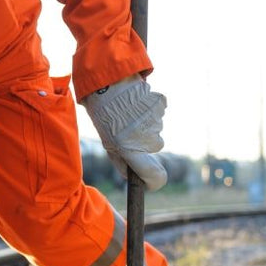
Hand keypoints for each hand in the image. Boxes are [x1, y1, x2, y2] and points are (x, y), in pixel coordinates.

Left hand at [81, 75, 167, 190]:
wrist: (106, 83)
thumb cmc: (105, 116)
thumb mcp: (108, 142)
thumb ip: (121, 162)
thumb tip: (132, 176)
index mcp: (130, 149)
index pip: (155, 176)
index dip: (155, 181)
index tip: (151, 181)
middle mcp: (146, 137)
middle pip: (155, 147)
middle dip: (145, 142)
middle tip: (128, 129)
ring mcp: (155, 120)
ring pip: (157, 129)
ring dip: (146, 124)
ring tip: (129, 114)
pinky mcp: (160, 104)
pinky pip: (160, 113)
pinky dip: (151, 110)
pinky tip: (137, 103)